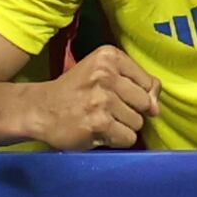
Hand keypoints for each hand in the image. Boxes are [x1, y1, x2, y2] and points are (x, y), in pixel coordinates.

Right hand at [37, 46, 158, 150]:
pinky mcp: (99, 123)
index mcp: (109, 56)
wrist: (40, 109)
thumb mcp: (102, 73)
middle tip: (107, 109)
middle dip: (130, 111)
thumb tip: (156, 108)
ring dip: (122, 127)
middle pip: (145, 103)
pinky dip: (116, 140)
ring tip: (101, 120)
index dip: (138, 95)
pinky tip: (99, 132)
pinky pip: (127, 138)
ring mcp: (102, 99)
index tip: (117, 95)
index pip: (149, 82)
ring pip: (137, 122)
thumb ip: (135, 83)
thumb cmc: (75, 91)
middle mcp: (106, 74)